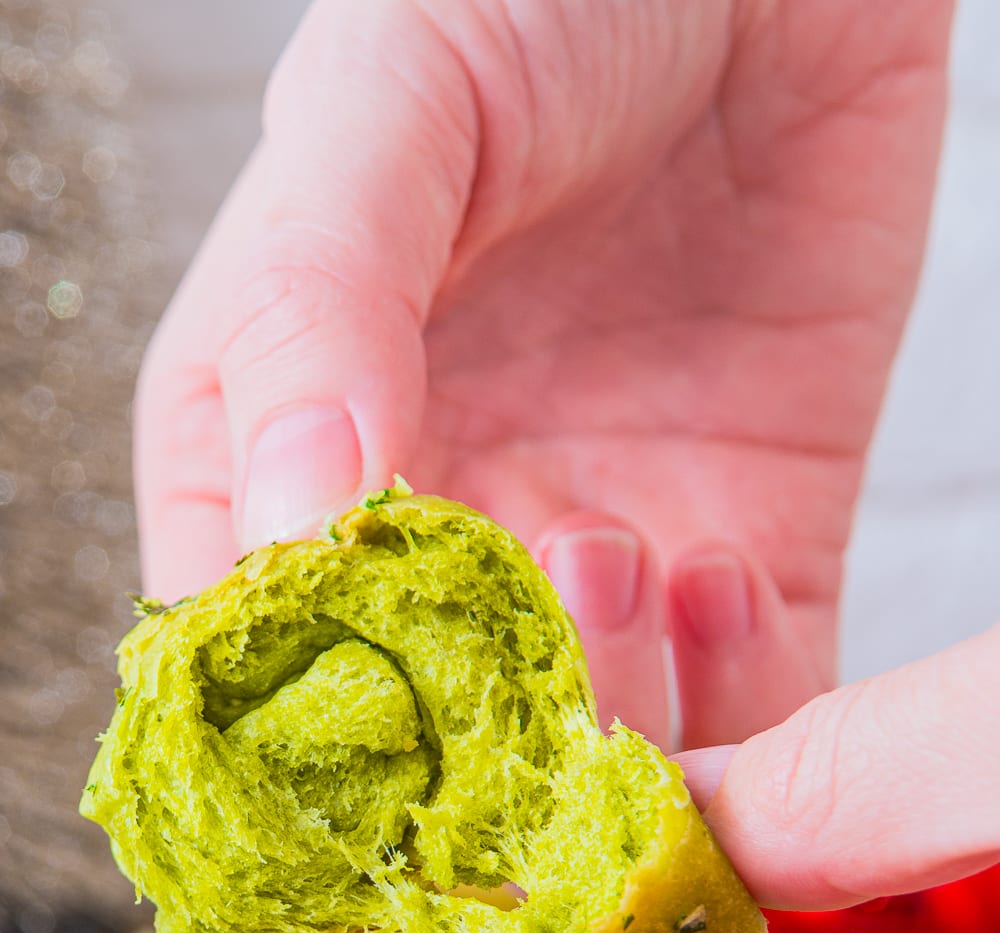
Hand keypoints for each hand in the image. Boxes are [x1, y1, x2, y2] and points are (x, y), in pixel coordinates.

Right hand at [136, 0, 953, 745]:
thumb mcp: (387, 109)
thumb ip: (314, 309)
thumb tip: (294, 521)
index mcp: (284, 447)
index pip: (252, 650)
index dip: (290, 729)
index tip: (346, 756)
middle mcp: (434, 527)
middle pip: (419, 736)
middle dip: (462, 757)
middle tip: (505, 710)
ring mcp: (590, 553)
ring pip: (579, 747)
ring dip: (599, 713)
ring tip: (618, 554)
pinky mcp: (746, 553)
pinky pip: (747, 704)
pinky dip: (738, 706)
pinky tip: (712, 566)